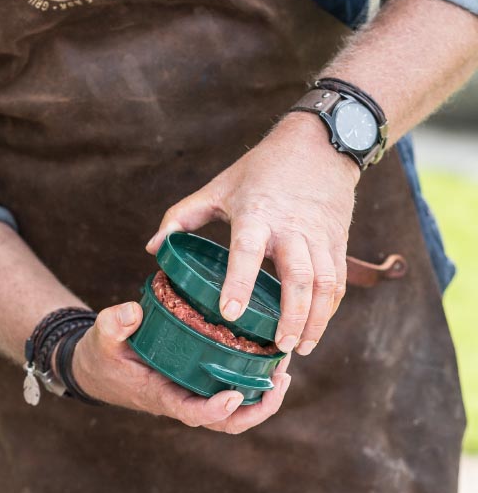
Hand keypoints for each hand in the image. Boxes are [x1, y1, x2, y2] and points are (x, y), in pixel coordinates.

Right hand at [71, 301, 291, 433]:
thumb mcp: (101, 336)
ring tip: (283, 370)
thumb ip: (113, 324)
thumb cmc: (103, 355)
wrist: (100, 369)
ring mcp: (194, 395)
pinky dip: (255, 385)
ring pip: (236, 413)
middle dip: (257, 409)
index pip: (191, 412)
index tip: (233, 395)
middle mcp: (183, 400)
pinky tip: (269, 360)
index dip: (214, 410)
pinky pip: (234, 395)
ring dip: (264, 399)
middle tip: (279, 380)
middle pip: (226, 423)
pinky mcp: (201, 385)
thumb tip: (133, 312)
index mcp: (160, 395)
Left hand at [147, 113, 360, 354]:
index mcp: (257, 215)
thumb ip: (182, 216)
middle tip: (279, 348)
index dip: (239, 283)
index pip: (247, 252)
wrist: (320, 143)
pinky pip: (339, 281)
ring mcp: (319, 236)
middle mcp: (292, 229)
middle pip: (299, 277)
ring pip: (326, 284)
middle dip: (291, 316)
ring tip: (300, 349)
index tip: (230, 313)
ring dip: (315, 320)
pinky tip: (315, 330)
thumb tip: (152, 248)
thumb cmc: (261, 169)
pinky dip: (330, 309)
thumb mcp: (218, 188)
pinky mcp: (338, 241)